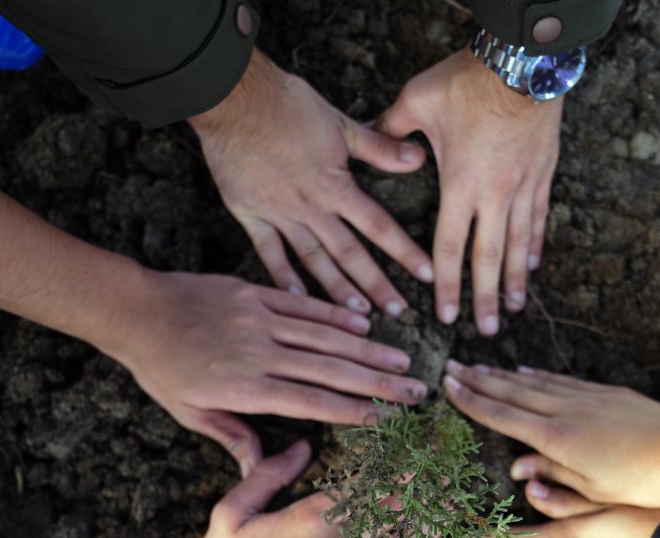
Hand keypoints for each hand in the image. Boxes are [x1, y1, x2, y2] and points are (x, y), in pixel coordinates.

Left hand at [99, 272, 427, 475]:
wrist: (136, 309)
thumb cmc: (160, 368)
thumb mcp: (190, 412)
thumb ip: (233, 436)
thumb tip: (260, 469)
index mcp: (246, 387)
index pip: (313, 401)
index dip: (355, 410)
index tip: (389, 418)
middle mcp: (261, 352)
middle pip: (332, 369)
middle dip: (379, 381)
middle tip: (416, 390)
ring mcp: (261, 318)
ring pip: (325, 335)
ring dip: (368, 347)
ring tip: (403, 359)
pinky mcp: (255, 292)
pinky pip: (304, 304)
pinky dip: (336, 313)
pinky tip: (365, 321)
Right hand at [189, 50, 433, 316]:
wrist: (233, 99)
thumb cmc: (287, 104)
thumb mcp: (340, 123)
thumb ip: (379, 148)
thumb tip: (417, 159)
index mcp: (335, 186)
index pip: (378, 226)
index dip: (404, 252)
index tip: (426, 276)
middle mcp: (309, 207)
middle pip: (349, 254)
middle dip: (376, 285)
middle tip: (397, 313)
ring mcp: (278, 214)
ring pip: (313, 260)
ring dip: (336, 290)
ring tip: (357, 316)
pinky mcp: (250, 213)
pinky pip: (269, 252)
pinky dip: (282, 277)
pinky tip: (297, 299)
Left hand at [379, 49, 563, 334]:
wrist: (524, 62)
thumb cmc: (467, 81)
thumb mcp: (416, 101)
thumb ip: (390, 130)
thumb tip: (369, 141)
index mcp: (459, 186)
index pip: (449, 249)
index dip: (446, 286)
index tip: (445, 315)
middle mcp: (494, 196)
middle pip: (489, 259)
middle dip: (486, 299)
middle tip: (487, 332)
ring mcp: (523, 186)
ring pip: (519, 244)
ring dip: (516, 279)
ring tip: (515, 308)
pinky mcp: (542, 173)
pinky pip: (539, 217)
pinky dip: (536, 243)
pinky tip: (535, 263)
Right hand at [442, 361, 659, 506]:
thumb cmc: (640, 485)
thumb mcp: (591, 494)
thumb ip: (551, 481)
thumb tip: (519, 470)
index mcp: (557, 439)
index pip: (503, 416)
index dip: (472, 401)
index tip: (448, 386)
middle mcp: (566, 411)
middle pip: (512, 391)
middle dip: (478, 379)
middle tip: (451, 366)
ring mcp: (586, 397)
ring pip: (535, 382)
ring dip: (503, 374)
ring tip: (478, 365)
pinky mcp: (606, 393)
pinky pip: (562, 380)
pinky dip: (539, 375)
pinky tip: (525, 371)